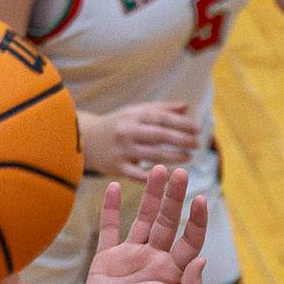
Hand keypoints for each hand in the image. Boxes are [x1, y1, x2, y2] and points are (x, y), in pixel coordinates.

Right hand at [81, 102, 198, 181]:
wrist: (86, 140)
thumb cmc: (118, 125)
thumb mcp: (135, 112)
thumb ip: (161, 109)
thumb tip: (186, 107)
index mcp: (133, 115)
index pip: (161, 118)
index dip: (180, 123)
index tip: (196, 129)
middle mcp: (127, 131)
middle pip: (159, 135)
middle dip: (180, 139)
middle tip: (197, 144)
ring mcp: (122, 150)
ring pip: (151, 155)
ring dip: (173, 157)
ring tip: (188, 158)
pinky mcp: (117, 168)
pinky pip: (139, 175)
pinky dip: (156, 176)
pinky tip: (171, 176)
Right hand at [82, 167, 206, 283]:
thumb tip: (202, 259)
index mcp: (173, 272)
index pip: (189, 239)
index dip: (196, 220)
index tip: (200, 200)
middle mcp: (155, 260)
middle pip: (168, 221)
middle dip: (174, 197)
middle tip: (180, 172)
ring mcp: (132, 257)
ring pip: (144, 219)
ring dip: (151, 195)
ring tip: (157, 171)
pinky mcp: (108, 259)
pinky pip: (111, 228)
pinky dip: (112, 208)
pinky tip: (115, 186)